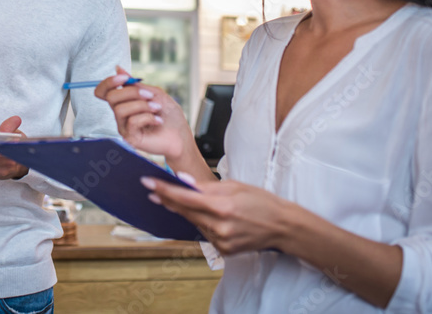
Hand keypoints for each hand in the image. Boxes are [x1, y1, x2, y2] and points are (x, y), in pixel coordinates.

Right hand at [94, 66, 194, 161]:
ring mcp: (123, 126)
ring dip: (143, 106)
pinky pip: (131, 122)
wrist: (181, 135)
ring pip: (120, 109)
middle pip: (110, 97)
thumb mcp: (155, 93)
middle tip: (150, 96)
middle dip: (132, 93)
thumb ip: (135, 84)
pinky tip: (158, 121)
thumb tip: (118, 68)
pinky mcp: (130, 138)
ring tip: (157, 109)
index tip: (125, 78)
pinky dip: (148, 117)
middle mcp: (120, 114)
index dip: (109, 82)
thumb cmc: (169, 115)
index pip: (103, 91)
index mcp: (124, 101)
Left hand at [142, 175, 291, 254]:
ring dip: (185, 211)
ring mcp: (221, 240)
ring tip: (179, 199)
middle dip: (167, 200)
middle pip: (184, 211)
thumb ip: (206, 186)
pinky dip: (201, 223)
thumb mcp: (235, 186)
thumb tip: (183, 181)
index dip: (164, 190)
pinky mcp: (223, 250)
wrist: (282, 226)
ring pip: (193, 222)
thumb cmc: (261, 201)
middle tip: (152, 190)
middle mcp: (219, 226)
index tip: (148, 183)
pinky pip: (204, 233)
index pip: (185, 197)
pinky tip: (205, 215)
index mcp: (222, 206)